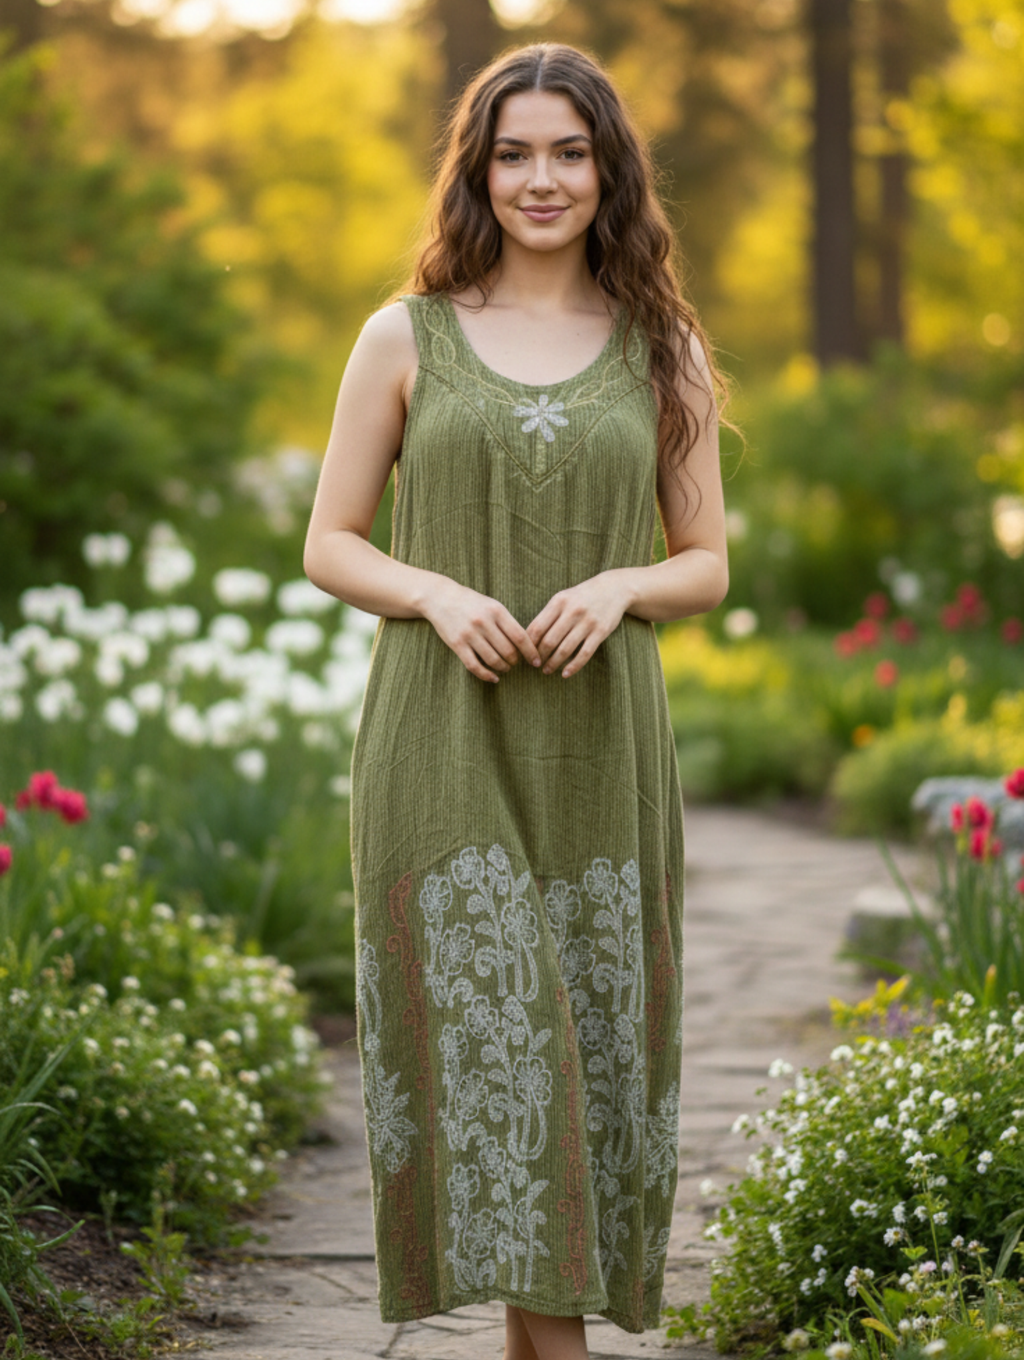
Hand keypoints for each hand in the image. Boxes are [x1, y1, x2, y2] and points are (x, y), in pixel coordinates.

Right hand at [422, 579, 540, 682]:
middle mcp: (484, 622)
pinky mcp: (457, 644)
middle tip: (516, 663)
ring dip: (503, 668)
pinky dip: (487, 676)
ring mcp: (469, 634)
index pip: (520, 636)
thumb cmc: (471, 602)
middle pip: (508, 651)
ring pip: (493, 660)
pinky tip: (494, 678)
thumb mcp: (492, 605)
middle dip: (516, 662)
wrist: (441, 597)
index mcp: (497, 611)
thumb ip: (507, 622)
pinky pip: (475, 666)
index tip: (536, 661)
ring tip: (505, 668)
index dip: (531, 652)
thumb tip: (526, 645)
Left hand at [527, 572, 631, 677]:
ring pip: (565, 649)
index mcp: (559, 601)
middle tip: (535, 665)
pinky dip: (573, 666)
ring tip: (547, 670)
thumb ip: (548, 615)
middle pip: (549, 640)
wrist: (613, 589)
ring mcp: (587, 622)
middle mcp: (572, 611)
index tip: (525, 654)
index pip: (537, 627)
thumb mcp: (563, 599)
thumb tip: (528, 638)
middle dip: (540, 656)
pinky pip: (584, 654)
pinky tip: (565, 674)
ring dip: (553, 663)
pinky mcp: (600, 631)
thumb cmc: (581, 597)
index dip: (528, 644)